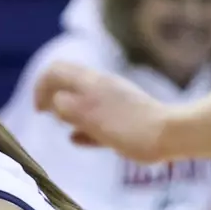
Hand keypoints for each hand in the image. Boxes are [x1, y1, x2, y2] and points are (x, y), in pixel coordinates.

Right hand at [32, 61, 172, 162]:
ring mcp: (114, 99)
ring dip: (66, 108)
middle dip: (52, 94)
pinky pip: (96, 116)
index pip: (56, 71)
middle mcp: (101, 85)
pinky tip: (78, 138)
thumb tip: (54, 102)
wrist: (170, 134)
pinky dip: (82, 124)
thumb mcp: (91, 119)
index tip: (40, 110)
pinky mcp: (123, 116)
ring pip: (81, 97)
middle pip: (68, 80)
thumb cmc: (129, 129)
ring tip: (60, 124)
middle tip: (45, 113)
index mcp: (91, 83)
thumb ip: (67, 108)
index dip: (40, 87)